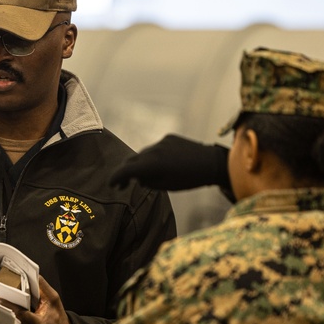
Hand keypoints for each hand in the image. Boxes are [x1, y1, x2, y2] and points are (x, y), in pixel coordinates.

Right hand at [110, 134, 230, 191]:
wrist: (211, 163)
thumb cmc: (190, 179)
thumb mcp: (166, 186)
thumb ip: (147, 181)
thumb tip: (137, 178)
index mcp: (153, 164)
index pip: (126, 169)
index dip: (116, 177)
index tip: (111, 184)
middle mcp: (154, 150)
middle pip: (132, 160)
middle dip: (125, 172)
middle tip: (122, 185)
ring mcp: (161, 142)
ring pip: (143, 154)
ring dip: (140, 164)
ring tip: (141, 177)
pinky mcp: (169, 138)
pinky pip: (155, 148)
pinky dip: (152, 157)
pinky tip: (159, 165)